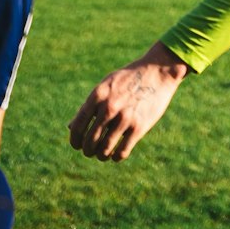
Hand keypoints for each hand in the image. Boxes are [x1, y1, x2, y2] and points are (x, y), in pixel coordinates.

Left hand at [68, 42, 190, 160]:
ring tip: (103, 154)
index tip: (78, 145)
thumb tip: (71, 128)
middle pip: (89, 141)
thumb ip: (89, 106)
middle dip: (88, 151)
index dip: (75, 141)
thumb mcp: (106, 86)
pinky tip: (117, 154)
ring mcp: (125, 117)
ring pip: (104, 150)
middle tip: (91, 152)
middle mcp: (109, 107)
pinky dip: (116, 157)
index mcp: (97, 96)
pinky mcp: (139, 126)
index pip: (77, 128)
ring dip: (101, 156)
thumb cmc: (129, 79)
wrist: (158, 71)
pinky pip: (122, 152)